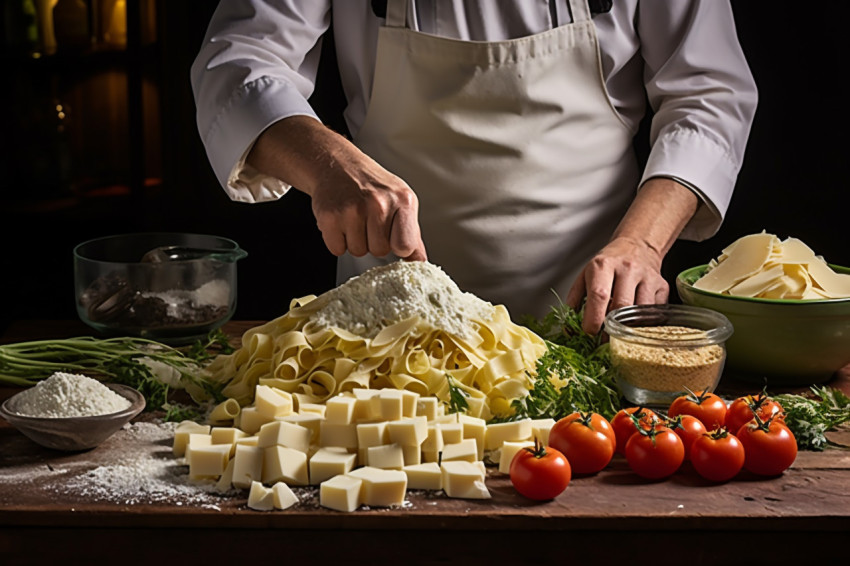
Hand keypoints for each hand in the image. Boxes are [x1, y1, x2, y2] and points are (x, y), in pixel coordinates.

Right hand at [311, 152, 426, 260]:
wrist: (338, 164)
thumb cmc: (372, 185)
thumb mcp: (401, 201)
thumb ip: (412, 233)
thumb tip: (421, 261)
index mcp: (403, 200)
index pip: (406, 246)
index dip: (399, 247)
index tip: (393, 239)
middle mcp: (379, 203)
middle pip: (380, 251)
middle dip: (373, 242)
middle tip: (368, 221)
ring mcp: (353, 209)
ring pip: (358, 251)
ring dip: (354, 240)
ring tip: (354, 218)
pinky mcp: (330, 216)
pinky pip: (337, 249)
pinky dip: (337, 240)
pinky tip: (340, 220)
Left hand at [565, 236, 668, 334]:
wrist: (637, 246)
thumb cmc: (610, 264)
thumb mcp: (586, 274)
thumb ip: (575, 299)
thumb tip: (570, 328)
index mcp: (604, 265)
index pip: (599, 295)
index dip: (594, 318)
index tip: (589, 331)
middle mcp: (627, 269)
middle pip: (621, 306)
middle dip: (611, 327)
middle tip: (604, 337)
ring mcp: (647, 277)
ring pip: (641, 312)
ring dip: (630, 327)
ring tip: (620, 331)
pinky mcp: (662, 286)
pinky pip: (655, 312)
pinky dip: (645, 323)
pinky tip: (636, 321)